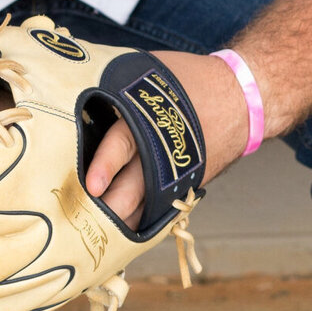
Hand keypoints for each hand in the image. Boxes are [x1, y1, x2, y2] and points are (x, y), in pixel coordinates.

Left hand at [84, 50, 251, 228]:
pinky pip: (158, 209)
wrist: (242, 97)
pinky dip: (140, 220)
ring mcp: (175, 173)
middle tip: (84, 225)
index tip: (92, 184)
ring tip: (97, 237)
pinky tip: (122, 233)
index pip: (124, 142)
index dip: (106, 164)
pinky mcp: (183, 186)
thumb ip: (114, 86)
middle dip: (109, 208)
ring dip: (122, 221)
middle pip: (134, 187)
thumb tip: (69, 80)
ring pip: (145, 206)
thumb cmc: (187, 80)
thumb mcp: (147, 73)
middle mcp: (163, 151)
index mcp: (151, 119)